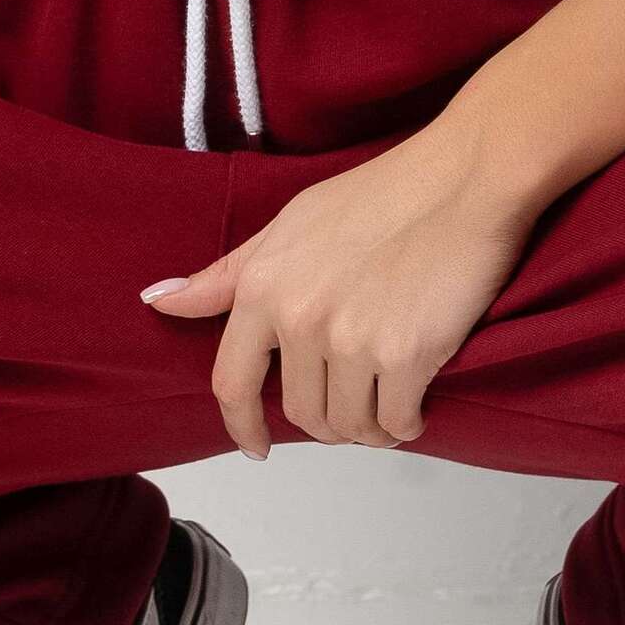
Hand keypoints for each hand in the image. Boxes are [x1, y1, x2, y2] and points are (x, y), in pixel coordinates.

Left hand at [140, 131, 538, 455]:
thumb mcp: (290, 223)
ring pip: (349, 426)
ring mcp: (352, 339)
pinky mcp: (406, 355)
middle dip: (328, 420)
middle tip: (357, 400)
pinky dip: (405, 425)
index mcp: (263, 285)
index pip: (231, 381)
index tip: (256, 447)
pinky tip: (416, 405)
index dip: (241, 425)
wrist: (465, 177)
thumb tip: (159, 302)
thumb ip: (228, 274)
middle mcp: (299, 316)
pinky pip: (396, 422)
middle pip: (301, 413)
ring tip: (389, 401)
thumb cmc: (384, 193)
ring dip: (368, 428)